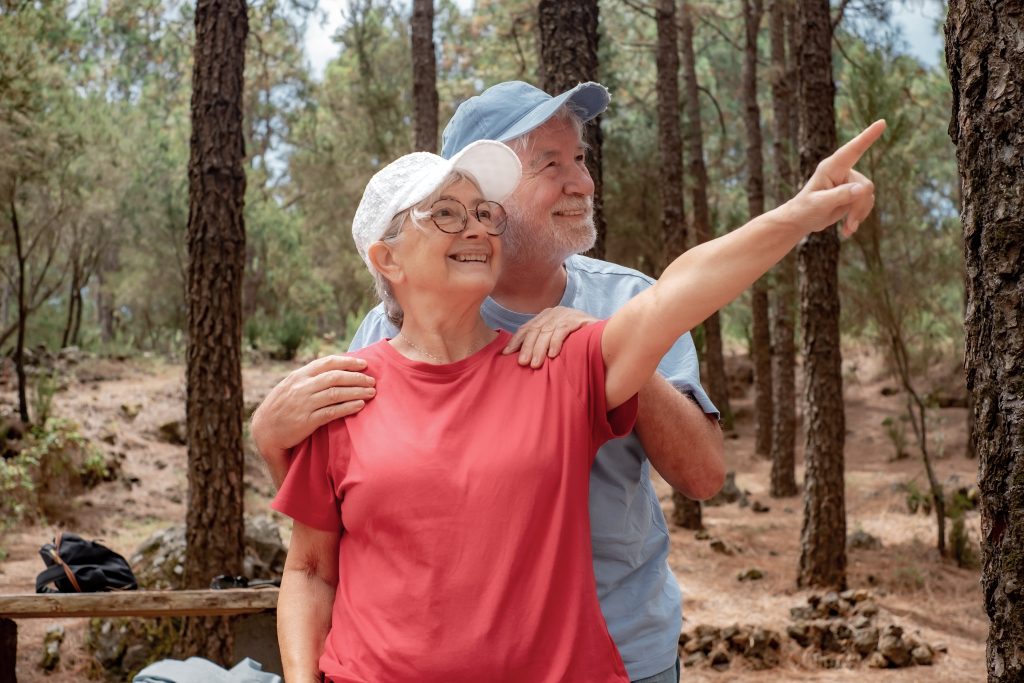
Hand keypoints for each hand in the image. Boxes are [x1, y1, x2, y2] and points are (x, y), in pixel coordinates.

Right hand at [251, 355, 375, 457]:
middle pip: (335, 377)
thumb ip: (310, 378)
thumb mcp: (291, 386)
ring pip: (336, 393)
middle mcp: (301, 387)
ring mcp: (303, 403)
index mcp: (299, 376)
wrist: (264, 431)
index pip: (327, 362)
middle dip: (357, 377)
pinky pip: (332, 412)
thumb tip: (335, 369)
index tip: (364, 364)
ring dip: (357, 391)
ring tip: (371, 392)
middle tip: (372, 381)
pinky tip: (360, 406)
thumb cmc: (282, 407)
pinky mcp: (306, 421)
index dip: (348, 362)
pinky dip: (348, 407)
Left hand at [502, 306, 597, 367]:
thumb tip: (520, 359)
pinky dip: (556, 343)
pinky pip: (563, 331)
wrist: (605, 336)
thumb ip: (541, 344)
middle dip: (527, 347)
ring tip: (535, 364)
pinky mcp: (578, 319)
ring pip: (547, 332)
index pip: (527, 328)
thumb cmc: (577, 343)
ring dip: (539, 349)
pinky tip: (553, 355)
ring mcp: (566, 314)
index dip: (516, 341)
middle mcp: (554, 313)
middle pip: (535, 330)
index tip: (506, 355)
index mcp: (545, 317)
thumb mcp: (555, 341)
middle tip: (522, 363)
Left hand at [782, 119, 885, 237]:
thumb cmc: (804, 210)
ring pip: (868, 195)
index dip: (868, 136)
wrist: (801, 221)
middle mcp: (842, 171)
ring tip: (847, 228)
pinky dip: (859, 217)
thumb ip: (840, 195)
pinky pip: (866, 202)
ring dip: (859, 214)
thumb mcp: (819, 204)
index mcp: (831, 168)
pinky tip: (848, 229)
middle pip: (865, 185)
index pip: (852, 150)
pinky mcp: (852, 193)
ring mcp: (848, 182)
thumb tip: (863, 189)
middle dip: (859, 206)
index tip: (882, 122)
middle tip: (849, 223)